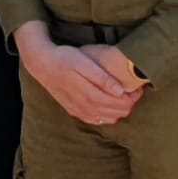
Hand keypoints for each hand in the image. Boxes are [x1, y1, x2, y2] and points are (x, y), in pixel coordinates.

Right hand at [15, 23, 138, 125]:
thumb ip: (102, 78)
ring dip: (119, 110)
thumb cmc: (64, 59)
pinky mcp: (75, 111)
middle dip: (129, 104)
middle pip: (117, 113)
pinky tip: (108, 104)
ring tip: (122, 96)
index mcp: (90, 96)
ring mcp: (80, 112)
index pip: (120, 104)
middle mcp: (86, 108)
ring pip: (108, 119)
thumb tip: (119, 90)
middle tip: (133, 91)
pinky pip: (97, 120)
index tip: (137, 87)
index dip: (133, 98)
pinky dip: (107, 115)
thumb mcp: (84, 62)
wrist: (41, 64)